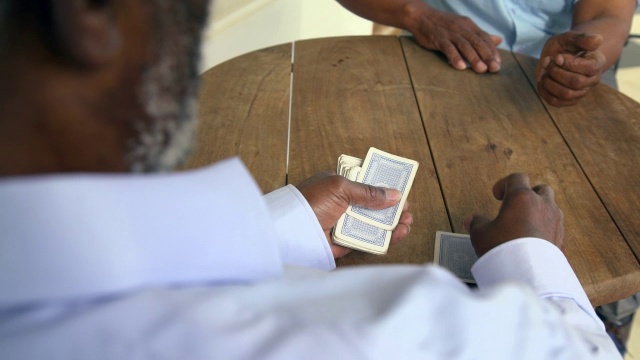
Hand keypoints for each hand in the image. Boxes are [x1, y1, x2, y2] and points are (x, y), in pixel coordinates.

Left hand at [297, 172, 412, 257]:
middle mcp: (343, 204)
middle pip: (374, 206)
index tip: (401, 192)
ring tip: (407, 224)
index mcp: (339, 186)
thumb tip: (393, 194)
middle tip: (408, 212)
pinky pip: (367, 240)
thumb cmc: (309, 203)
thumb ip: (368, 192)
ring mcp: (344, 223)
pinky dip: (383, 239)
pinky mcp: (345, 242)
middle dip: (393, 209)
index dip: (384, 188)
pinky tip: (396, 235)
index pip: (366, 185)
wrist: (290, 231)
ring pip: (373, 224)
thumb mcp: (340, 188)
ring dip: (392, 224)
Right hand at [407, 4, 502, 72]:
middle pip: (477, 42)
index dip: (492, 50)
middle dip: (487, 56)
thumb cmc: (443, 24)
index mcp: (469, 26)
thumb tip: (499, 40)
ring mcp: (450, 33)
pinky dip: (455, 57)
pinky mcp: (438, 39)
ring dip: (474, 58)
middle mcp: (462, 28)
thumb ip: (480, 35)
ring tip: (481, 69)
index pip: (484, 38)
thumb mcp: (464, 26)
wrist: (421, 16)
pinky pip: (448, 48)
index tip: (498, 63)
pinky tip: (460, 67)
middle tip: (494, 68)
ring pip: (465, 45)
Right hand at [463, 173, 563, 256]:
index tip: (497, 196)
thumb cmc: (503, 248)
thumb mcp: (481, 235)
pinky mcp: (562, 239)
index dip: (504, 184)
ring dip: (539, 212)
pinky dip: (545, 229)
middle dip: (529, 195)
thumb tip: (471, 220)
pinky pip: (554, 227)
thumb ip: (476, 223)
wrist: (528, 275)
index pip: (517, 178)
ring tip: (524, 225)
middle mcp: (543, 204)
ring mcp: (556, 221)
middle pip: (540, 189)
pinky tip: (533, 242)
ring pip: (550, 207)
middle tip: (515, 207)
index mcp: (522, 197)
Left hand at [536, 32, 605, 106]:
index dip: (570, 64)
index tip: (557, 57)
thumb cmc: (566, 46)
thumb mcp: (571, 38)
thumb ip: (582, 39)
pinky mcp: (567, 100)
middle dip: (556, 71)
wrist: (558, 56)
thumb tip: (598, 39)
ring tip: (545, 71)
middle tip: (547, 61)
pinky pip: (555, 102)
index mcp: (597, 63)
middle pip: (575, 82)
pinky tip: (542, 80)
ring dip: (549, 82)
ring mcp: (580, 92)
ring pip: (565, 94)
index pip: (589, 68)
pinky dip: (544, 91)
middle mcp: (592, 80)